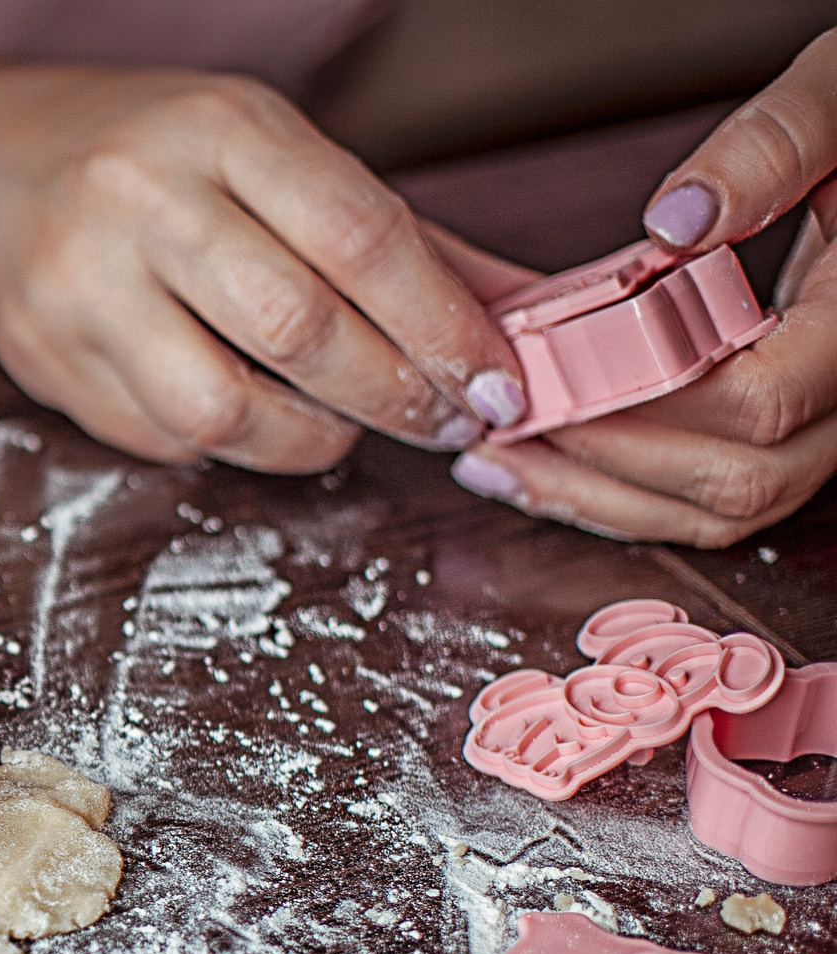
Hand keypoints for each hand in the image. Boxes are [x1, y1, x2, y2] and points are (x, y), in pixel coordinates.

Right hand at [0, 66, 527, 469]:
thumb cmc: (144, 155)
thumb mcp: (264, 151)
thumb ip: (385, 233)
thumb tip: (510, 315)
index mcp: (221, 129)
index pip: (361, 238)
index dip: (443, 325)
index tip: (495, 382)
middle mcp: (142, 200)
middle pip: (299, 329)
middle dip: (394, 395)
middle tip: (441, 422)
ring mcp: (80, 286)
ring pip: (223, 408)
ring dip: (309, 440)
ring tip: (338, 429)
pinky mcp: (44, 361)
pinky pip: (162, 439)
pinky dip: (226, 446)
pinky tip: (244, 415)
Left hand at [445, 30, 836, 546]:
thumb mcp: (836, 100)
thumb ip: (769, 150)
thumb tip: (676, 221)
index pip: (758, 399)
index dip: (643, 398)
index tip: (546, 375)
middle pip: (734, 478)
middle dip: (605, 459)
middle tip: (500, 424)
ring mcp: (831, 424)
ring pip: (722, 509)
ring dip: (602, 495)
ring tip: (495, 459)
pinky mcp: (798, 434)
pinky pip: (715, 500)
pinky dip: (628, 494)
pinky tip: (546, 468)